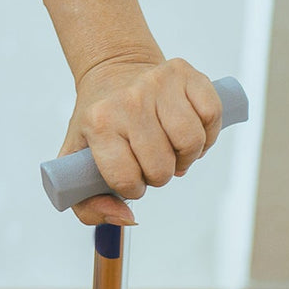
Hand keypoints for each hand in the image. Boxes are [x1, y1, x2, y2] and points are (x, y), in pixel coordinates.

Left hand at [58, 57, 222, 225]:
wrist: (112, 71)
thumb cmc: (98, 122)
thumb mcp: (77, 163)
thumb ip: (88, 206)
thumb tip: (127, 217)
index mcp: (98, 123)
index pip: (125, 178)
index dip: (132, 188)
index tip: (129, 177)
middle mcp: (128, 101)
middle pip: (161, 166)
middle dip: (159, 174)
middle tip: (151, 162)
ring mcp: (157, 83)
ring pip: (191, 142)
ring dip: (186, 156)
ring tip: (171, 149)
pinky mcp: (184, 73)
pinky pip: (211, 115)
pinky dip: (207, 132)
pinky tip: (189, 131)